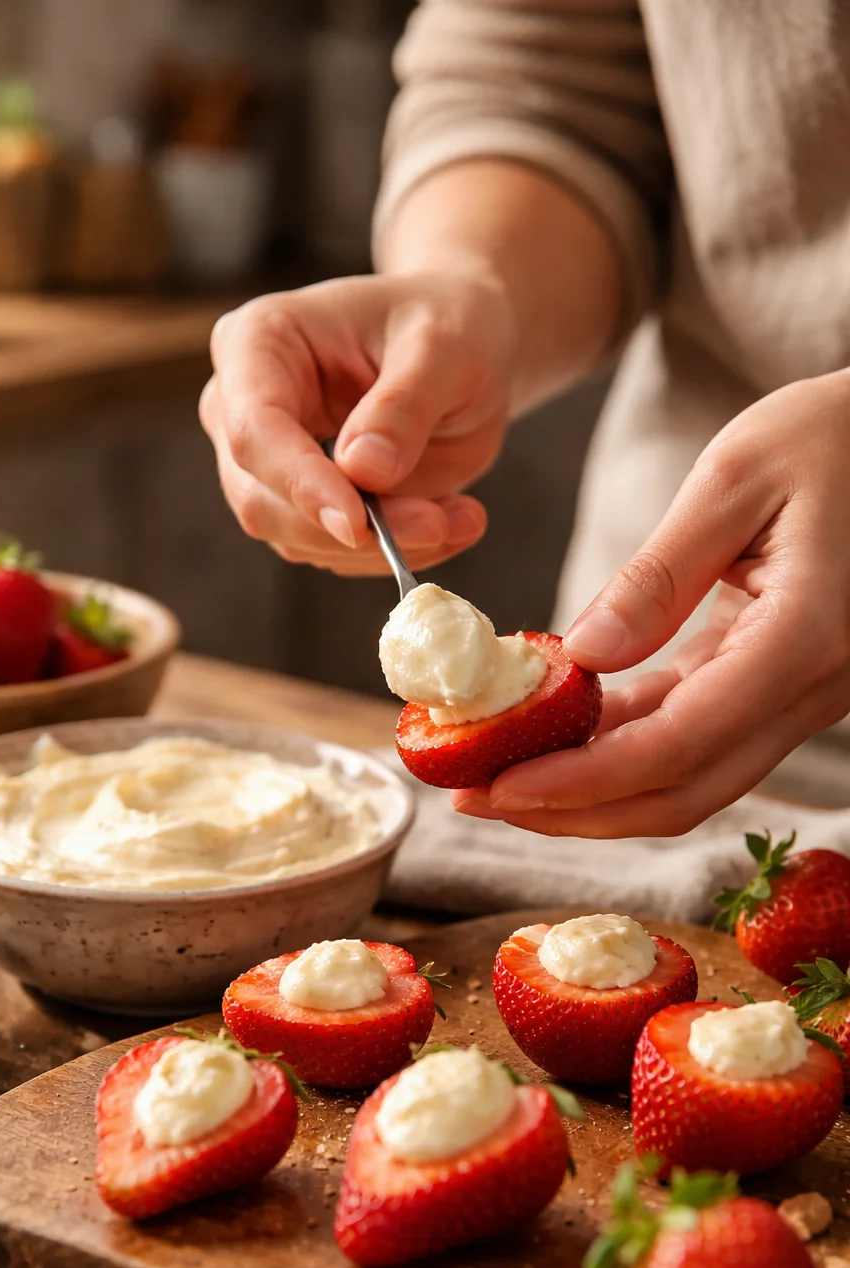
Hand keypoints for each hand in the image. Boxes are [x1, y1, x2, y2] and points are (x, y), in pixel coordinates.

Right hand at [199, 271, 514, 572]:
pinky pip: (335, 551)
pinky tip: (453, 521)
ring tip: (462, 517)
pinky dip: (396, 550)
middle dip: (353, 529)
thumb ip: (404, 405)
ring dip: (383, 547)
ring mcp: (268, 463)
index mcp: (257, 342)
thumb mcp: (444, 347)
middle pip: (263, 499)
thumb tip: (364, 470)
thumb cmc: (447, 324)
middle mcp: (242, 407)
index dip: (301, 483)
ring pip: (298, 539)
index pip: (254, 428)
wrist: (466, 348)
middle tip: (438, 526)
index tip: (358, 525)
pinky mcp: (301, 505)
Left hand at [451, 371, 849, 835]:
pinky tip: (551, 732)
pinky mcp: (775, 683)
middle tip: (475, 796)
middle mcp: (809, 689)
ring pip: (686, 779)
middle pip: (681, 792)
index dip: (580, 780)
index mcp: (803, 639)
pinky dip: (618, 746)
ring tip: (494, 773)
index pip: (678, 745)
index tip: (497, 785)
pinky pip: (691, 736)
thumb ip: (659, 575)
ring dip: (588, 790)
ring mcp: (797, 696)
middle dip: (571, 809)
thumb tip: (581, 657)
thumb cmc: (831, 435)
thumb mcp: (734, 477)